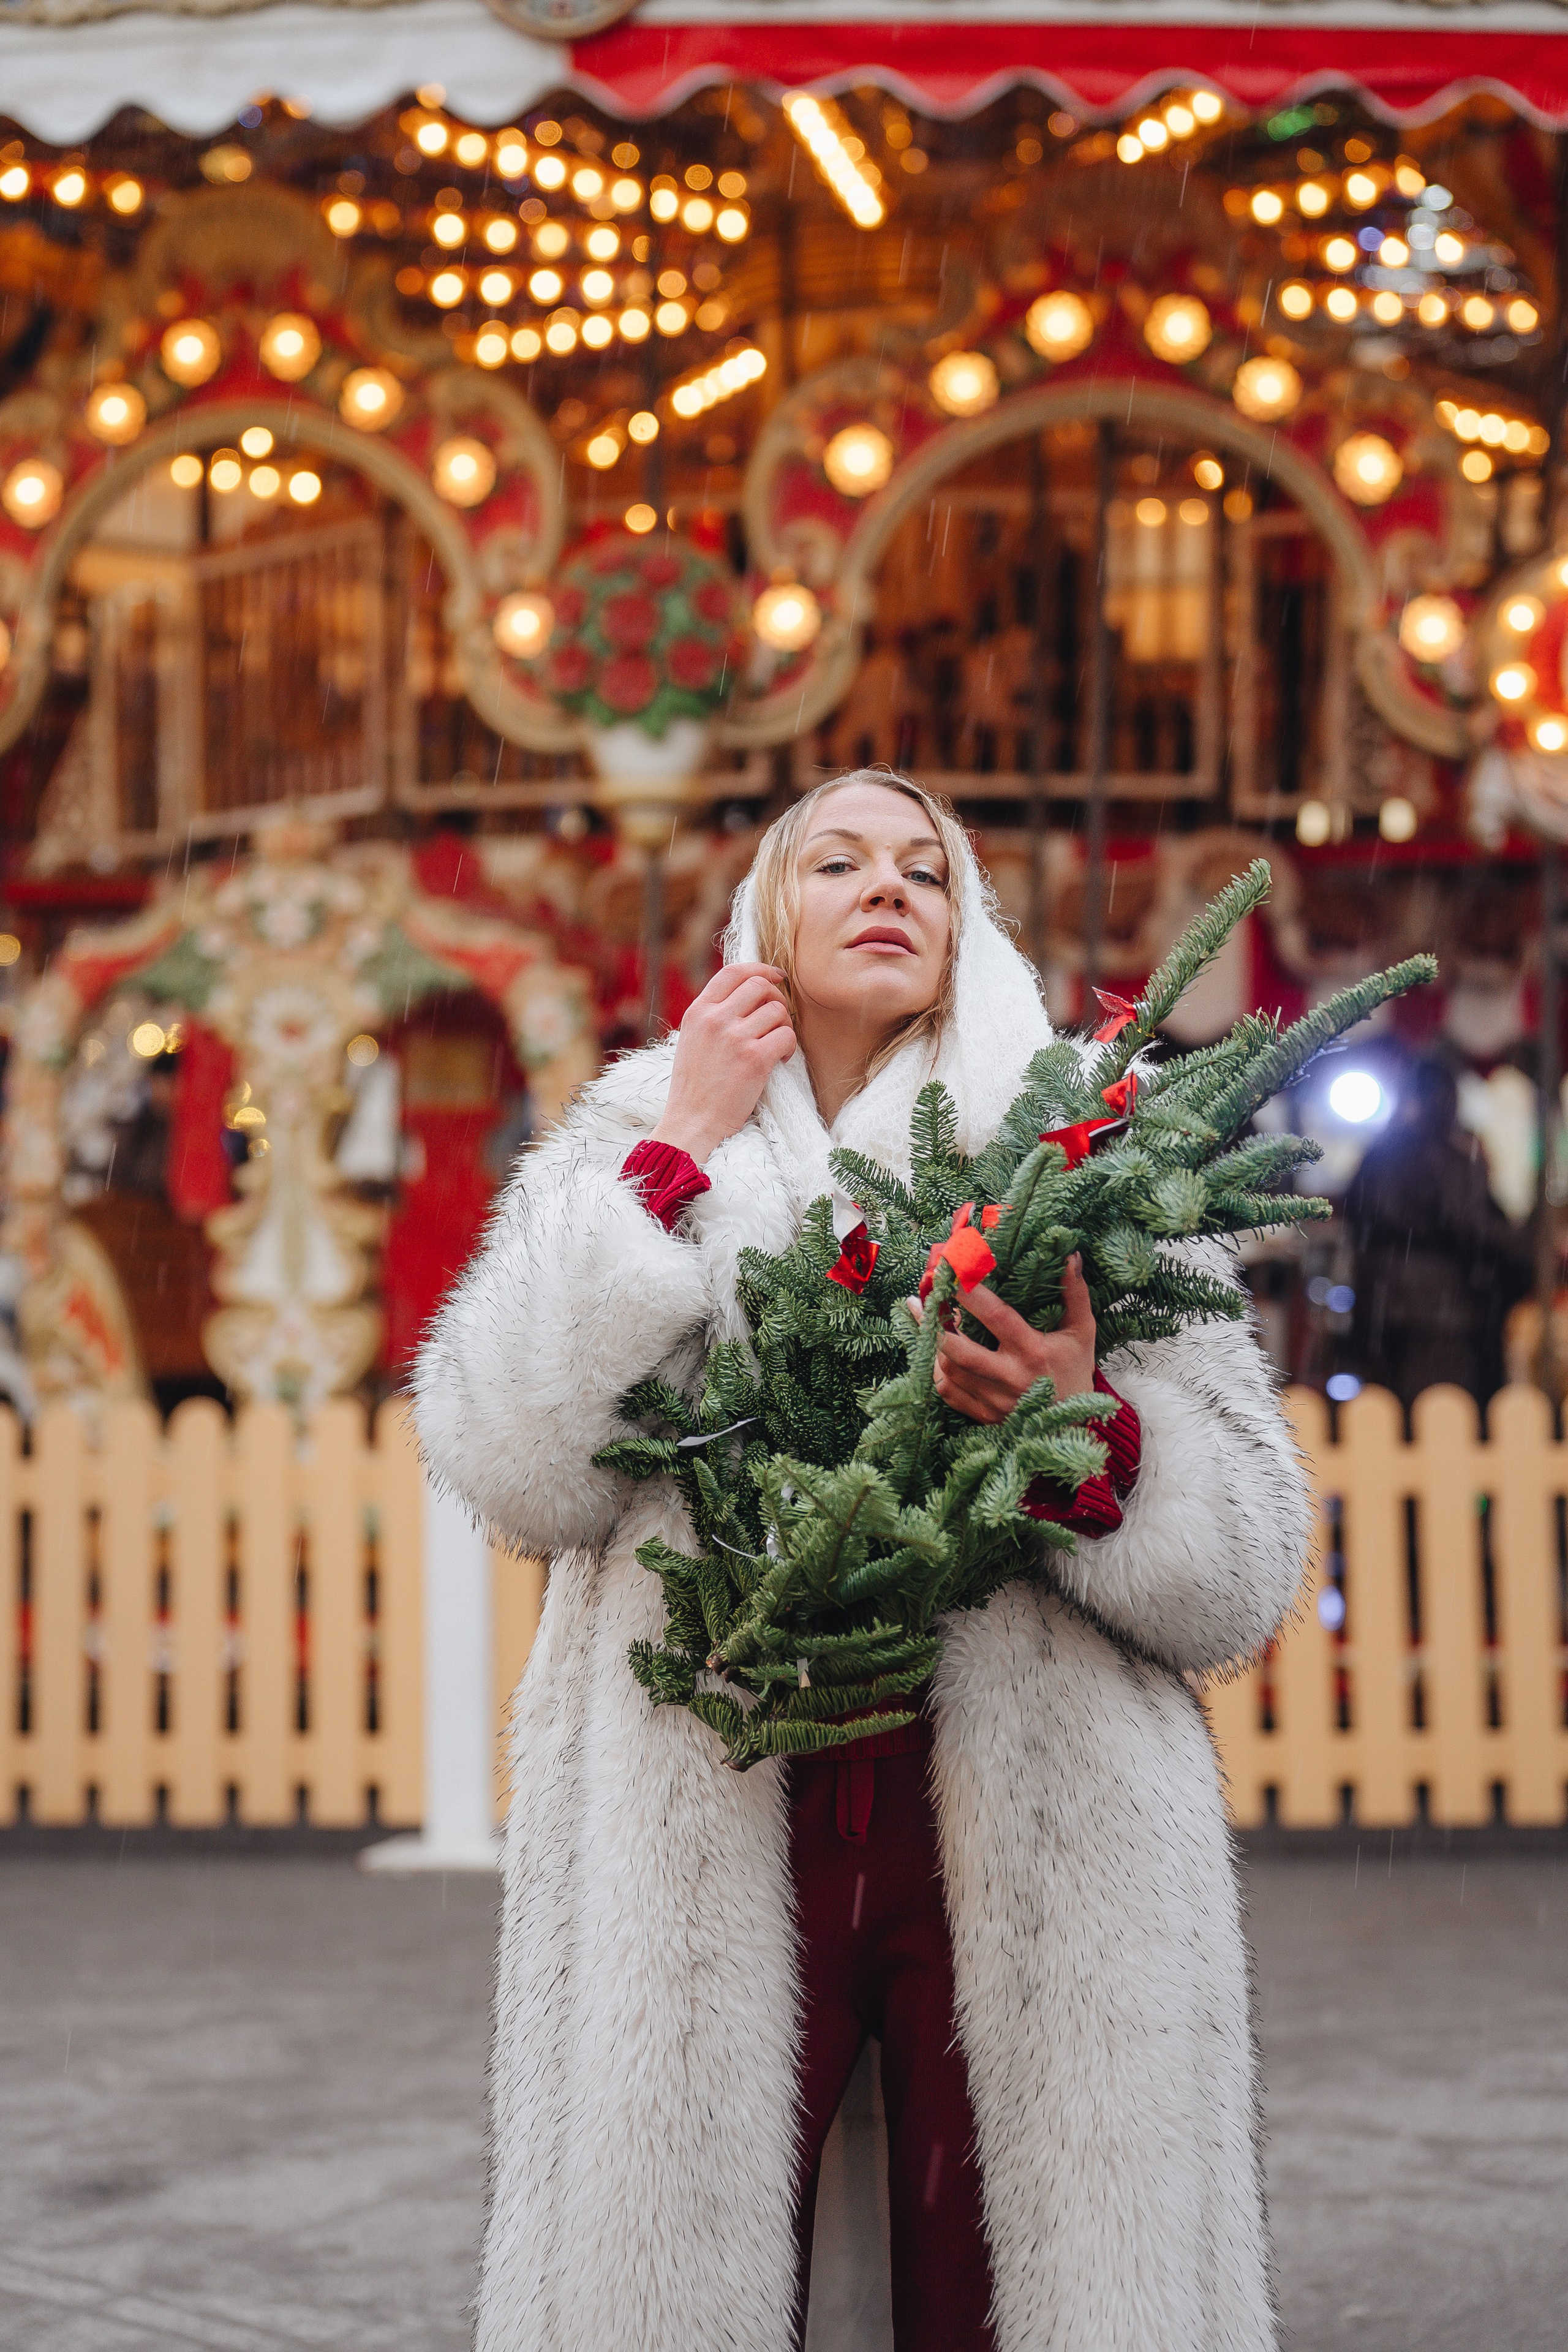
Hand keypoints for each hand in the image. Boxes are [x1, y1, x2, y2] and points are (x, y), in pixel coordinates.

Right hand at [649, 962, 796, 1164]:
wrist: (691, 1122)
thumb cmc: (694, 1086)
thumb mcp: (692, 1039)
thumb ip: (713, 1015)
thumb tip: (745, 993)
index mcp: (698, 1011)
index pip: (733, 971)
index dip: (760, 968)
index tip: (777, 976)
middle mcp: (715, 1019)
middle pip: (760, 986)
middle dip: (777, 998)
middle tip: (778, 1019)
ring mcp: (735, 1038)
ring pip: (778, 1011)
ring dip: (785, 1026)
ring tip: (776, 1045)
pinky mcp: (755, 1059)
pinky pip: (787, 1037)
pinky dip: (790, 1047)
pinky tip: (780, 1059)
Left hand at [910, 1254, 1096, 1424]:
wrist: (1073, 1426)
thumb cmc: (1075, 1370)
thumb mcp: (1082, 1331)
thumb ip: (1075, 1293)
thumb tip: (1071, 1255)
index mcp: (1034, 1352)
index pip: (996, 1318)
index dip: (970, 1294)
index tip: (950, 1272)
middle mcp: (1010, 1378)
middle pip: (959, 1350)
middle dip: (934, 1322)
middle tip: (920, 1298)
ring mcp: (994, 1401)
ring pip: (949, 1369)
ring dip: (933, 1342)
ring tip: (928, 1318)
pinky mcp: (983, 1416)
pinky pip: (947, 1392)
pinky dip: (937, 1369)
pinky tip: (935, 1350)